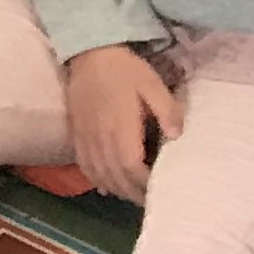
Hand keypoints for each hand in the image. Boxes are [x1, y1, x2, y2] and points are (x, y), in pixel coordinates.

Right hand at [63, 44, 183, 203]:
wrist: (88, 51)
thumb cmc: (125, 69)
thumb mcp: (152, 83)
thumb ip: (167, 110)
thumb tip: (177, 136)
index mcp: (120, 127)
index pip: (131, 167)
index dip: (145, 184)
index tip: (161, 191)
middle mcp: (100, 136)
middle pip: (115, 176)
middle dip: (133, 193)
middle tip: (151, 202)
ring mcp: (85, 135)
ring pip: (99, 173)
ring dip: (116, 189)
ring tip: (132, 197)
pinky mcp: (76, 132)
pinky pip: (84, 163)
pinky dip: (96, 178)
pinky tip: (107, 186)